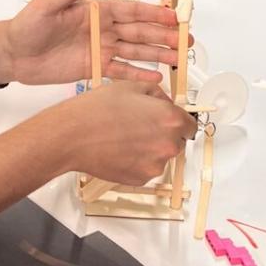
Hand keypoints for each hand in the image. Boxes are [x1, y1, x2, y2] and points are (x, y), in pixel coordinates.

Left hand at [0, 0, 183, 87]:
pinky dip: (138, 73)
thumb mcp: (47, 6)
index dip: (154, 13)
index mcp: (96, 10)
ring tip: (179, 59)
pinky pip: (121, 71)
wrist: (14, 54)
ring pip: (135, 51)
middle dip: (164, 35)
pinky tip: (157, 77)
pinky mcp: (94, 68)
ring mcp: (100, 49)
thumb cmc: (28, 25)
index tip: (175, 16)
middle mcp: (103, 29)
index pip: (131, 11)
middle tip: (187, 40)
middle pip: (140, 32)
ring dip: (157, 54)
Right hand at [58, 84, 196, 186]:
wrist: (74, 136)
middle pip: (178, 141)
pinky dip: (138, 161)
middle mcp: (167, 144)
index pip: (191, 124)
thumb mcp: (131, 86)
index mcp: (170, 119)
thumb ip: (157, 93)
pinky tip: (121, 149)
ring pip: (161, 156)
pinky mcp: (141, 179)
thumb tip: (165, 100)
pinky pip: (146, 168)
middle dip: (164, 133)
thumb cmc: (98, 110)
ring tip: (126, 137)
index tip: (171, 120)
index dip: (179, 120)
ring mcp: (155, 165)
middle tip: (141, 126)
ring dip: (150, 148)